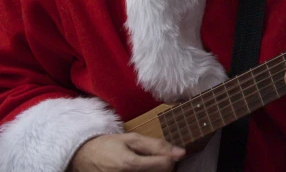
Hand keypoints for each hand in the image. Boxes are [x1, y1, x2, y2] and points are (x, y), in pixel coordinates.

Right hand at [69, 133, 184, 171]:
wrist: (82, 157)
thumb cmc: (107, 145)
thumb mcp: (131, 139)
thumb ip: (157, 145)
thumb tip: (181, 153)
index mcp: (130, 165)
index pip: (165, 166)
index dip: (169, 157)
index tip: (164, 152)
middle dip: (161, 165)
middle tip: (151, 157)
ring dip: (153, 171)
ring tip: (143, 163)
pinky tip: (139, 169)